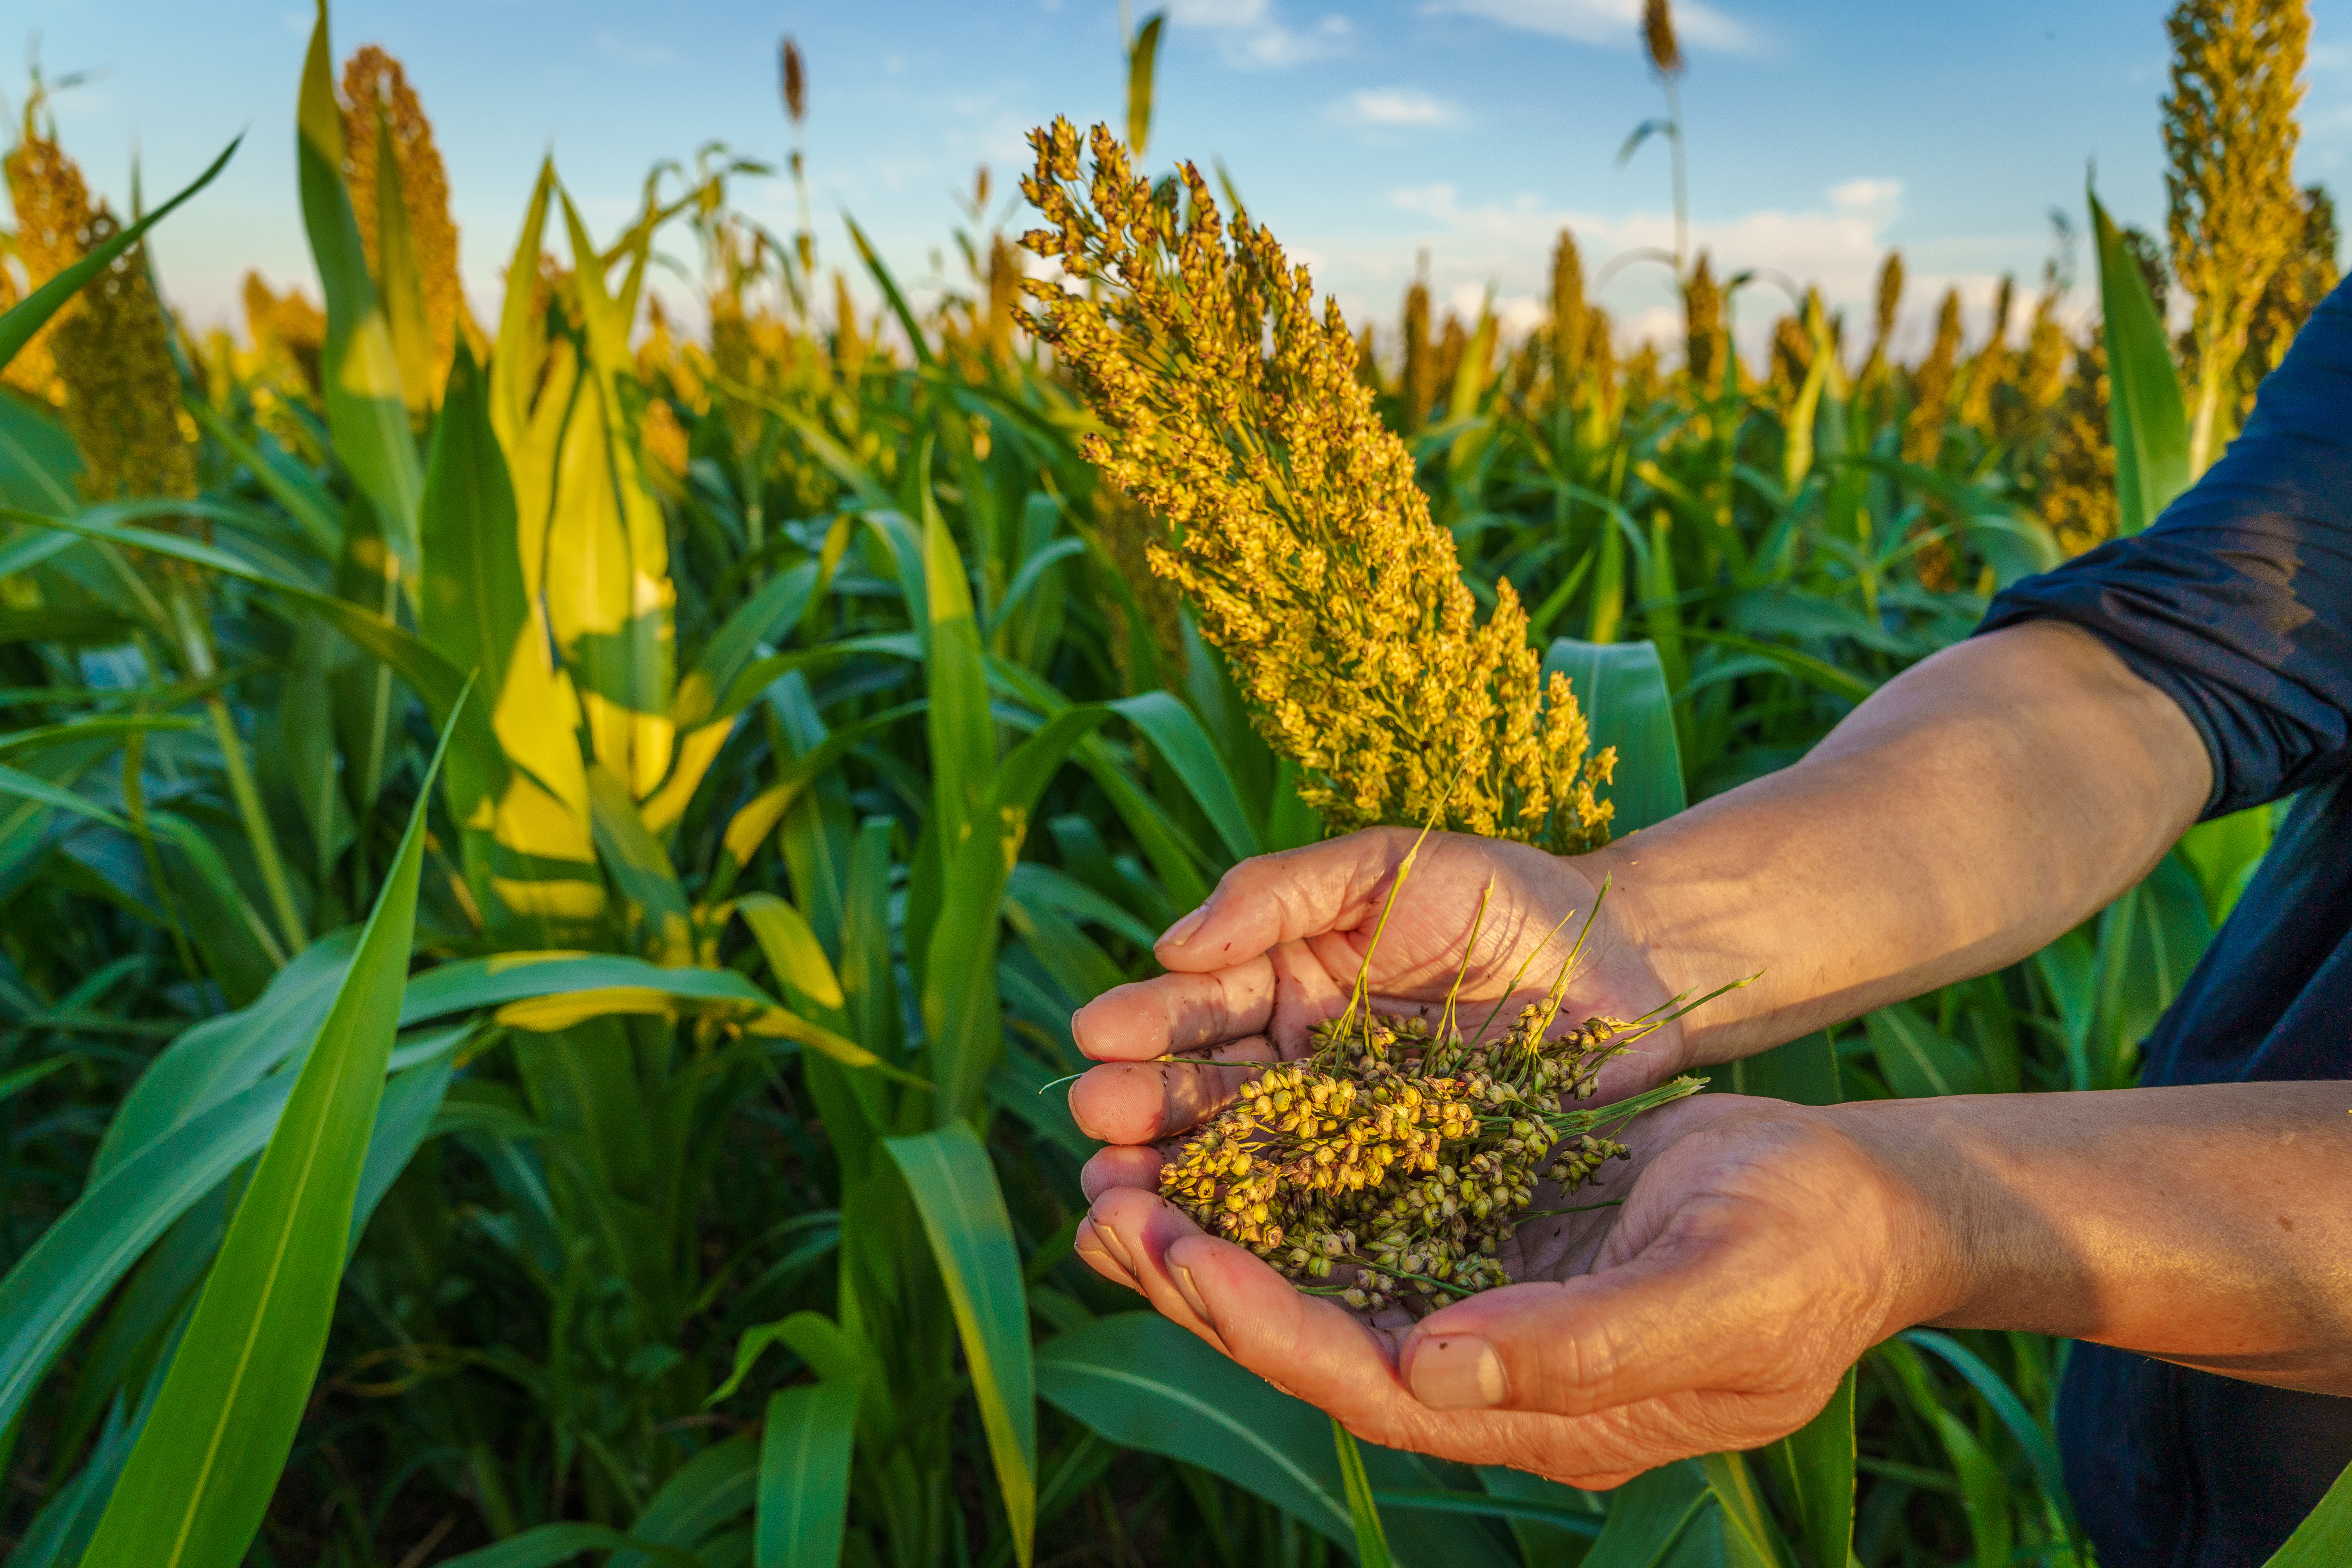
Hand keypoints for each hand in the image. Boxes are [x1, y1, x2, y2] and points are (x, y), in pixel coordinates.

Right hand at [1066, 828, 1684, 1198]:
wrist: (1629, 963)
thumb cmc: (1504, 895)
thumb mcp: (1386, 865)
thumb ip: (1278, 892)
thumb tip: (1171, 944)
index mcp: (1286, 984)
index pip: (1200, 1007)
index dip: (1147, 1023)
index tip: (1096, 1036)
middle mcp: (1302, 1067)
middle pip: (1206, 1094)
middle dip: (1142, 1110)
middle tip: (1091, 1125)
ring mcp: (1349, 1137)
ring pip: (1248, 1163)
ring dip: (1178, 1181)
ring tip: (1118, 1195)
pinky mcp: (1405, 1193)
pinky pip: (1329, 1217)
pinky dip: (1269, 1236)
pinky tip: (1218, 1248)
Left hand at [1075, 1094, 1940, 1486]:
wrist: (1858, 1206)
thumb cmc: (1809, 1252)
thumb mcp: (1720, 1296)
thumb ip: (1583, 1347)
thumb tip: (1435, 1366)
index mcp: (1531, 1411)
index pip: (1366, 1379)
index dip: (1267, 1326)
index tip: (1181, 1257)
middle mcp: (1482, 1368)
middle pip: (1312, 1336)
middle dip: (1202, 1280)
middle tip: (1102, 1205)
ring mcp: (1475, 1299)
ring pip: (1316, 1277)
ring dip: (1216, 1233)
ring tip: (1116, 1172)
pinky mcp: (1479, 1230)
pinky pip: (1355, 1218)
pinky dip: (1280, 1184)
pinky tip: (1215, 1135)